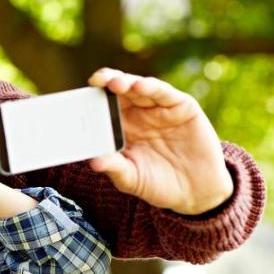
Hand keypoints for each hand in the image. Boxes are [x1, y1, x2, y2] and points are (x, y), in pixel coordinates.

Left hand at [87, 69, 233, 214]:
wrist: (196, 193)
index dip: (91, 99)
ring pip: (139, 87)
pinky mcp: (182, 107)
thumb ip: (114, 168)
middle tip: (96, 81)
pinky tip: (140, 86)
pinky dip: (152, 87)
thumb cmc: (158, 184)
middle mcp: (139, 114)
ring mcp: (159, 109)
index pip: (102, 107)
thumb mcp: (132, 178)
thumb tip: (93, 161)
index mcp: (121, 128)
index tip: (77, 97)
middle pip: (119, 91)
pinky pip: (164, 93)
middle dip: (106, 83)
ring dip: (126, 82)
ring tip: (116, 84)